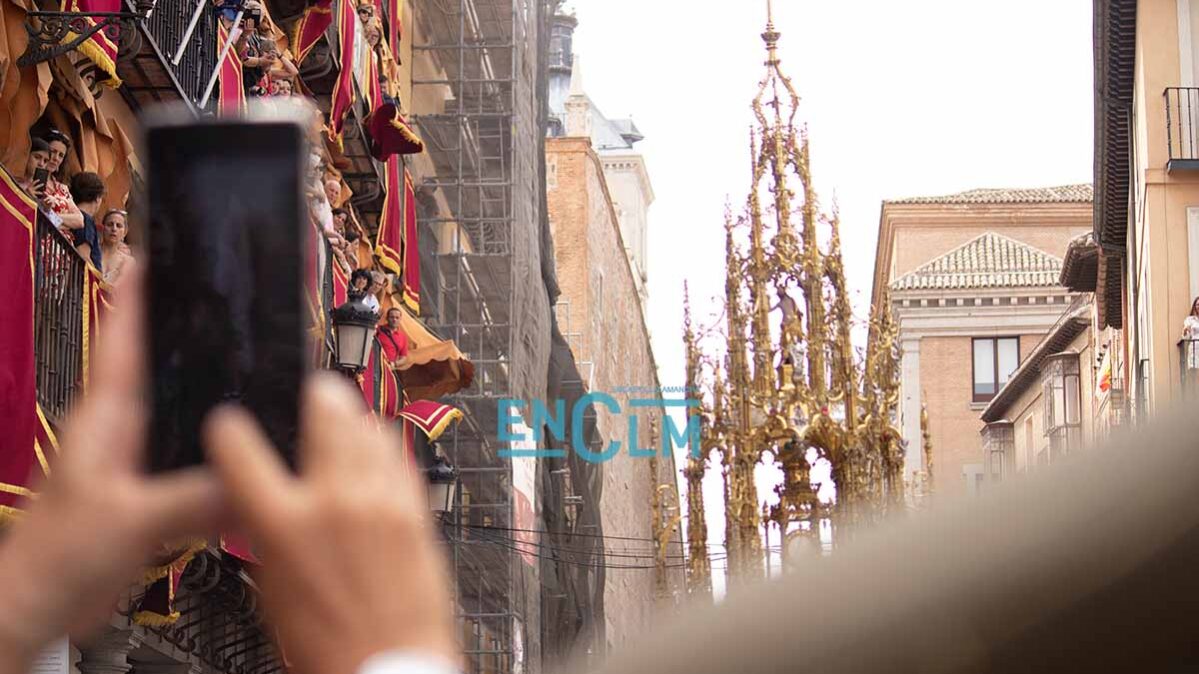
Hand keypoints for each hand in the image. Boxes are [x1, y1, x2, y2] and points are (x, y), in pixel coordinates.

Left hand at [0, 270, 223, 673]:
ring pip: (185, 415)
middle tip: (235, 306)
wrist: (37, 608)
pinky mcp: (150, 495)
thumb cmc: (55, 556)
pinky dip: (223, 458)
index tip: (157, 250)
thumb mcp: (130, 519)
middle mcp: (122, 430)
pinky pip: (195, 463)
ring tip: (260, 377)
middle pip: (164, 366)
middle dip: (194, 336)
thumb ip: (193, 497)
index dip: (138, 291)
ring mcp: (136, 462)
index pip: (123, 336)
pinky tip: (251, 460)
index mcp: (107, 417)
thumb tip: (252, 476)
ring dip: (215, 400)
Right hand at [204, 375, 457, 673]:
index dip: (228, 428)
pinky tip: (377, 453)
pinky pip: (399, 455)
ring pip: (368, 423)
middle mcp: (334, 500)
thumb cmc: (328, 644)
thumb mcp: (270, 587)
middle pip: (323, 407)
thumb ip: (267, 531)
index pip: (238, 445)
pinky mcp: (416, 508)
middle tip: (311, 393)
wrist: (388, 666)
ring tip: (344, 418)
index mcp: (281, 524)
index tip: (229, 425)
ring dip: (352, 416)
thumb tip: (262, 498)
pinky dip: (384, 447)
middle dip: (312, 394)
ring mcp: (381, 499)